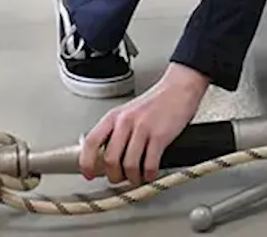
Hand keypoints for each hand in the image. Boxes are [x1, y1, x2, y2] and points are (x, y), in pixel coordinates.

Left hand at [80, 63, 209, 184]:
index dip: (86, 162)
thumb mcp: (128, 112)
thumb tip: (106, 157)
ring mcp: (142, 128)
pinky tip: (151, 173)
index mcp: (114, 116)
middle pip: (110, 159)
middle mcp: (125, 121)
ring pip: (129, 165)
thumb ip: (116, 132)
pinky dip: (149, 174)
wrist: (179, 88)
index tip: (88, 174)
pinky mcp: (160, 135)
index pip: (91, 142)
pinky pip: (149, 164)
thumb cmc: (156, 102)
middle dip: (114, 176)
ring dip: (132, 178)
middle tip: (120, 179)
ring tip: (137, 178)